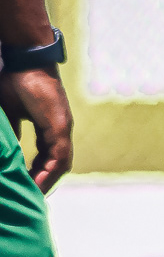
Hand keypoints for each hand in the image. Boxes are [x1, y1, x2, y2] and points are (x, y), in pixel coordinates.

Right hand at [0, 69, 71, 192]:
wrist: (26, 59)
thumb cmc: (17, 80)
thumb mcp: (11, 114)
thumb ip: (12, 133)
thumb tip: (8, 152)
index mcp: (49, 127)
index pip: (47, 157)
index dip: (37, 173)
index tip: (26, 186)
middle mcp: (59, 129)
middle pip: (56, 164)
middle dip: (44, 182)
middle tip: (30, 198)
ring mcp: (62, 127)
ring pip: (60, 163)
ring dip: (48, 181)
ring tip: (34, 195)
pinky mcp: (60, 123)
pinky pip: (59, 154)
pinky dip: (50, 170)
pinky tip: (39, 183)